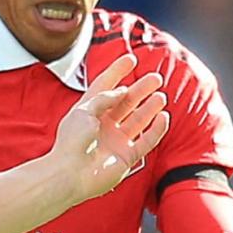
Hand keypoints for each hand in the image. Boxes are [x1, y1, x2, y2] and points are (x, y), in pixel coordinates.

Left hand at [49, 54, 170, 204]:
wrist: (70, 174)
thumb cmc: (71, 143)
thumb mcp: (83, 110)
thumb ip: (104, 97)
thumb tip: (122, 91)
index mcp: (88, 112)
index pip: (104, 87)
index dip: (117, 71)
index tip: (131, 58)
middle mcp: (103, 125)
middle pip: (126, 102)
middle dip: (140, 89)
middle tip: (155, 78)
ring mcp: (116, 141)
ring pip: (138, 120)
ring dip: (150, 108)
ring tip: (160, 96)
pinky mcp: (126, 157)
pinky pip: (146, 141)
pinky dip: (156, 130)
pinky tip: (163, 117)